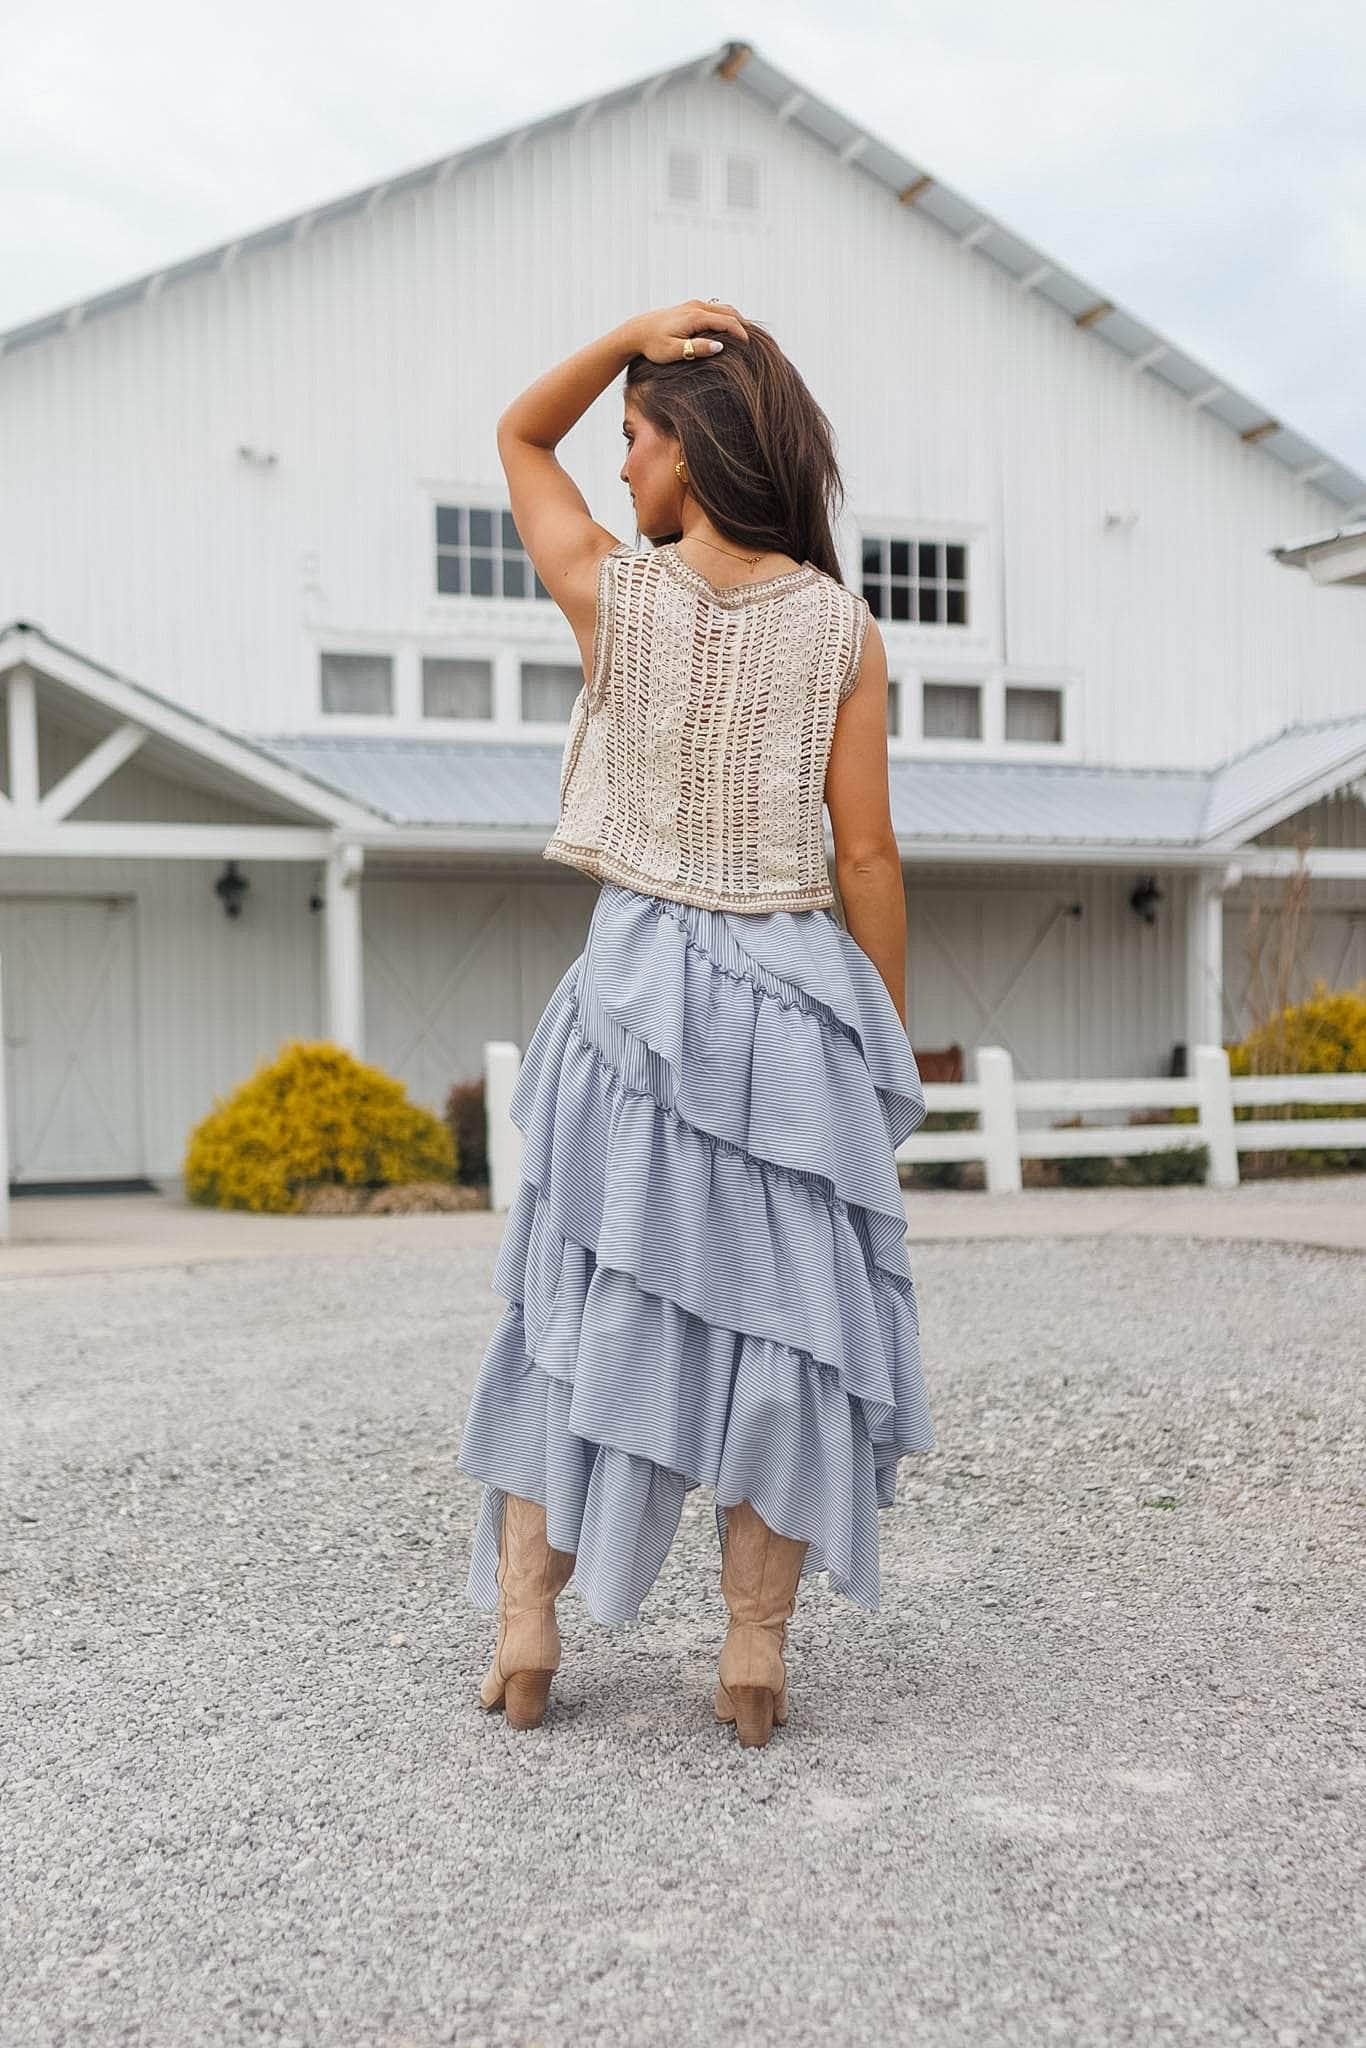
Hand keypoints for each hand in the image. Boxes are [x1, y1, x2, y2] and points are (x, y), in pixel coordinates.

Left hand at [623, 299, 748, 362]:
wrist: (636, 332)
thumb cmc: (653, 345)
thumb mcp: (674, 351)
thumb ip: (697, 349)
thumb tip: (720, 347)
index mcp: (695, 317)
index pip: (727, 322)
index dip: (741, 334)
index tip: (750, 347)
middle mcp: (696, 306)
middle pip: (729, 311)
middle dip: (743, 325)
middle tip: (753, 340)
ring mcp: (693, 304)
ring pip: (723, 307)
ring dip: (736, 319)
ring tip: (745, 334)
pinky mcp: (690, 306)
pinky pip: (715, 308)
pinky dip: (726, 316)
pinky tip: (728, 328)